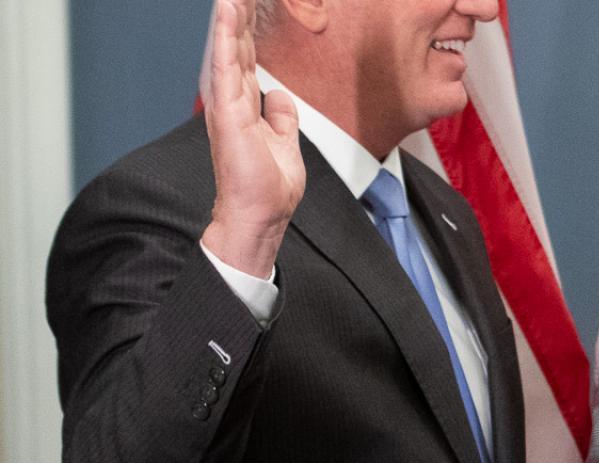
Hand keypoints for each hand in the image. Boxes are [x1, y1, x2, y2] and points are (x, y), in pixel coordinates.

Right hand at [200, 0, 304, 277]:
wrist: (261, 216)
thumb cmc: (268, 189)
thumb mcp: (285, 144)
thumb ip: (281, 118)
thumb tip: (279, 96)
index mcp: (245, 108)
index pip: (245, 59)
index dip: (246, 31)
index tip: (249, 3)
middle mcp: (232, 102)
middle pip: (236, 49)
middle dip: (238, 18)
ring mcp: (228, 106)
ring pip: (228, 51)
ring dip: (228, 20)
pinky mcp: (228, 113)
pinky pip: (226, 67)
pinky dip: (225, 39)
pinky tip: (225, 13)